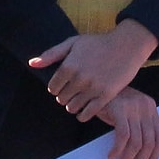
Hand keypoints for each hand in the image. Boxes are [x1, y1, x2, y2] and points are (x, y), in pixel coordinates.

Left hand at [29, 19, 157, 118]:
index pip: (53, 87)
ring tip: (78, 100)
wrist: (126, 45)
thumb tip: (32, 63)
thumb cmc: (98, 43)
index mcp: (69, 66)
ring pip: (73, 108)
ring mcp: (93, 88)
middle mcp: (79, 78)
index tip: (63, 85)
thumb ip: (51, 54)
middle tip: (72, 92)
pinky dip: (83, 115)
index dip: (56, 87)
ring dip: (73, 106)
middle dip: (64, 96)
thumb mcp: (73, 43)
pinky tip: (84, 111)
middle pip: (62, 98)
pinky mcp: (106, 95)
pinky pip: (88, 113)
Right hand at [99, 88, 158, 158]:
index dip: (154, 156)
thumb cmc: (109, 102)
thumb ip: (137, 127)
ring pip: (136, 143)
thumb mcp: (128, 112)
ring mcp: (133, 106)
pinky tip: (111, 157)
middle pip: (149, 143)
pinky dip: (117, 150)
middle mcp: (146, 106)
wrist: (92, 83)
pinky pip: (123, 136)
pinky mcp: (120, 108)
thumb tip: (138, 157)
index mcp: (151, 108)